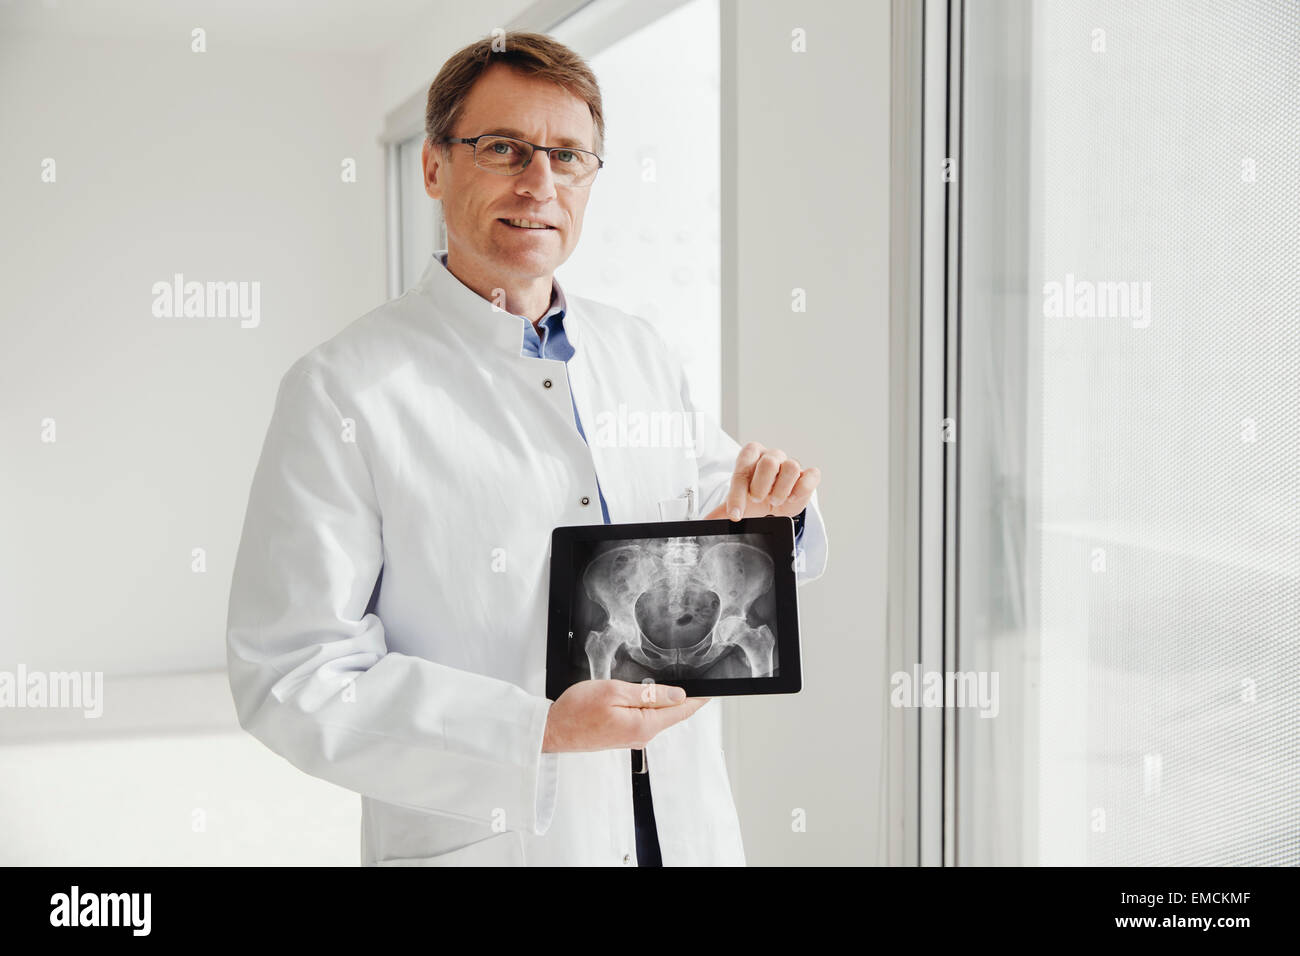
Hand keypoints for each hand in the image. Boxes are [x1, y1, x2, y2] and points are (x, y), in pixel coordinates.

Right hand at [541, 680, 710, 752]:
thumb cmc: (577, 711)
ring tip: (654, 680)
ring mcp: (631, 737)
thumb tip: (678, 694)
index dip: (698, 698)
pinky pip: (641, 717)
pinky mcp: (621, 735)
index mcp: (644, 725)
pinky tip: (636, 693)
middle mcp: (642, 736)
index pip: (682, 710)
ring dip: (658, 698)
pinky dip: (644, 705)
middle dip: (678, 694)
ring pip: (655, 713)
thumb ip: (649, 694)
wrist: (552, 731)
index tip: (712, 689)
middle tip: (683, 672)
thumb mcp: (615, 691)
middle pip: (670, 712)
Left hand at [703, 441, 821, 521]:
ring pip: (791, 466)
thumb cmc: (756, 498)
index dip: (738, 493)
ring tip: (775, 501)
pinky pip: (811, 475)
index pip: (743, 467)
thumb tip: (705, 523)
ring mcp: (791, 464)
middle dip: (762, 486)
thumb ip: (722, 511)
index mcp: (750, 457)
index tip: (736, 515)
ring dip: (782, 489)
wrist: (776, 505)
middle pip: (770, 461)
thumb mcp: (739, 504)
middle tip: (758, 501)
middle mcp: (771, 456)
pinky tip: (792, 498)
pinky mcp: (808, 475)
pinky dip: (802, 489)